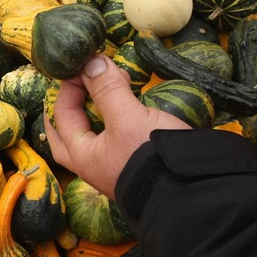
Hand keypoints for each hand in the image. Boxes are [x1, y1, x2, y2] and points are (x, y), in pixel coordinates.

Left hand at [43, 54, 190, 198]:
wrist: (194, 195)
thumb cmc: (152, 158)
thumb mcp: (129, 118)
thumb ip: (108, 89)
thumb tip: (91, 62)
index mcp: (82, 155)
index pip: (62, 114)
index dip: (70, 86)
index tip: (85, 64)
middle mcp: (94, 165)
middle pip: (68, 132)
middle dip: (69, 106)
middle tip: (75, 84)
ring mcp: (115, 167)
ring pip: (95, 135)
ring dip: (96, 111)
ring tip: (108, 88)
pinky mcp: (136, 165)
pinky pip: (117, 139)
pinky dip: (117, 120)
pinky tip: (129, 109)